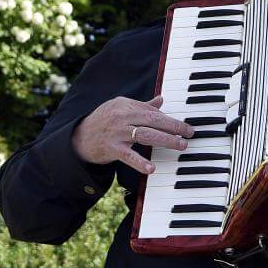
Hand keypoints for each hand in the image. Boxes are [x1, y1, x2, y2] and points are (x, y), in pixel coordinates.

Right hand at [71, 96, 195, 174]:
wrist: (78, 138)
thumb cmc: (103, 122)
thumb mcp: (120, 108)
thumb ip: (141, 105)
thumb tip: (161, 99)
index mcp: (125, 105)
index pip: (152, 111)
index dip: (170, 119)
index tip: (185, 126)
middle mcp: (121, 116)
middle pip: (152, 120)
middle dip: (173, 126)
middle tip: (189, 133)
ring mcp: (116, 132)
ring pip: (146, 135)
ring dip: (166, 140)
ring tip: (180, 146)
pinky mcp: (111, 149)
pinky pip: (128, 156)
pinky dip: (140, 162)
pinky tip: (152, 168)